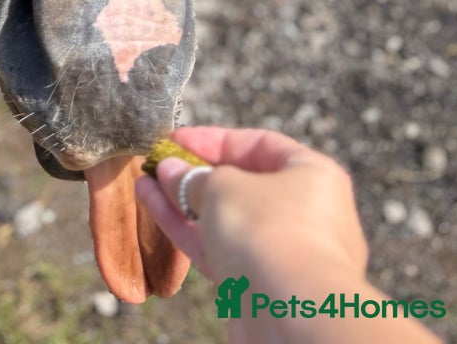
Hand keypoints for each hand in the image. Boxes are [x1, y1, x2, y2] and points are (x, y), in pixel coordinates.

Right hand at [134, 126, 368, 286]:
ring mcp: (281, 252)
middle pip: (240, 184)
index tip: (176, 140)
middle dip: (195, 174)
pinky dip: (187, 228)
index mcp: (312, 176)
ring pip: (225, 219)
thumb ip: (193, 177)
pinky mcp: (258, 285)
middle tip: (158, 163)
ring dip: (183, 201)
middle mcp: (304, 213)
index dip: (214, 139)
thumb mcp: (223, 187)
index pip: (259, 145)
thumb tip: (170, 170)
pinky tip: (153, 205)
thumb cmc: (267, 232)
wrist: (289, 316)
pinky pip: (219, 248)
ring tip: (144, 183)